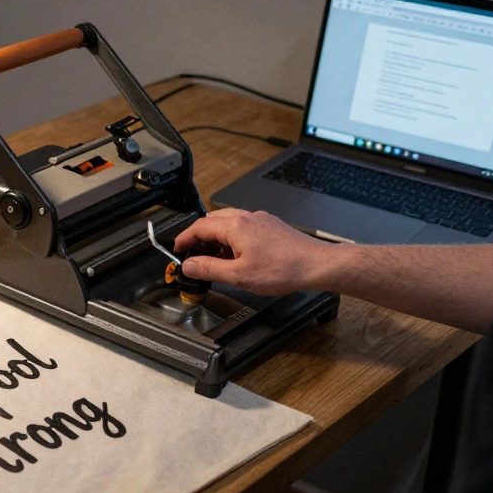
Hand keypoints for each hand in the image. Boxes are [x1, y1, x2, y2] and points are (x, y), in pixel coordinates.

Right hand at [173, 208, 334, 295]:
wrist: (315, 264)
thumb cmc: (283, 268)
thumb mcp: (238, 275)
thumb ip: (209, 269)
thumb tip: (189, 264)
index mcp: (235, 226)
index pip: (199, 227)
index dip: (184, 238)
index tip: (177, 249)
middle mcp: (246, 217)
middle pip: (212, 221)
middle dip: (199, 237)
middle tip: (192, 254)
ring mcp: (260, 220)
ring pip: (228, 223)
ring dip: (216, 238)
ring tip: (214, 259)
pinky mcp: (270, 226)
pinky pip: (243, 227)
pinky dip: (232, 239)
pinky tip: (236, 256)